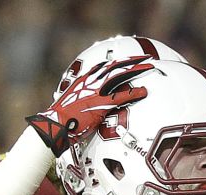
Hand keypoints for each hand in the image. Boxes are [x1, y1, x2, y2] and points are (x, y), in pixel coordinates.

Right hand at [27, 57, 151, 155]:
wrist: (55, 125)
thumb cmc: (62, 118)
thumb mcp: (73, 103)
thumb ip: (82, 98)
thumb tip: (87, 102)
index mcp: (84, 79)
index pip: (104, 65)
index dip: (119, 61)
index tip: (129, 59)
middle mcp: (91, 81)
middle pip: (115, 66)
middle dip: (132, 61)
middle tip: (146, 59)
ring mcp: (96, 91)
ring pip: (120, 75)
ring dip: (136, 70)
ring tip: (150, 68)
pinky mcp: (100, 104)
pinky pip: (121, 95)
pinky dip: (134, 92)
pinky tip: (143, 91)